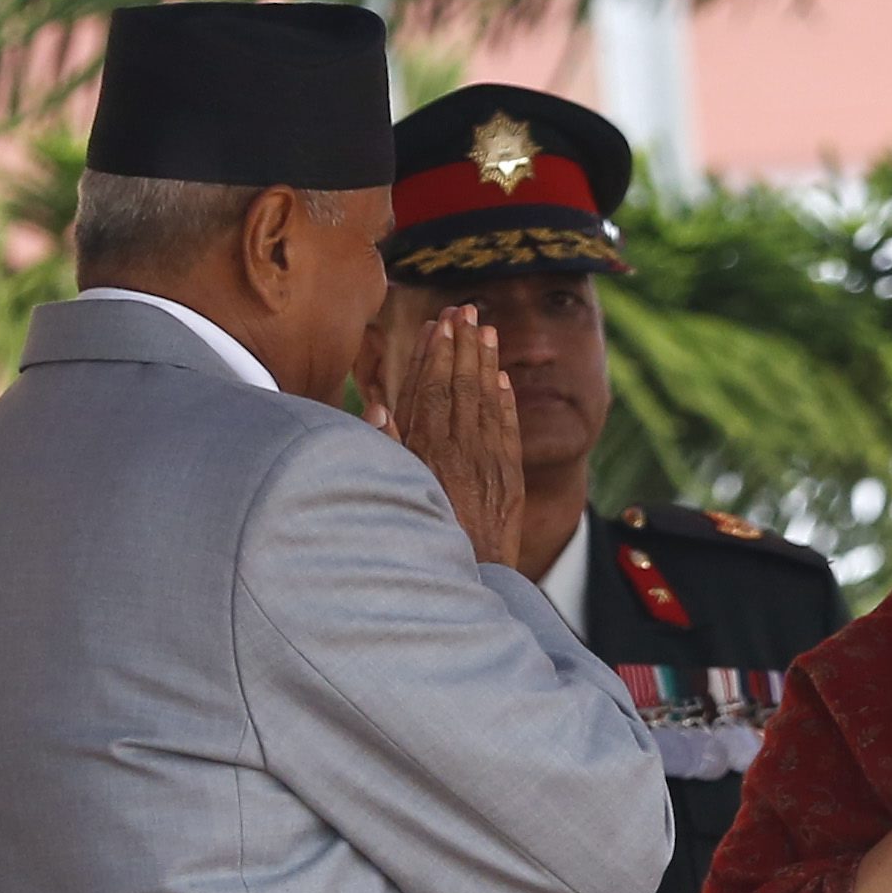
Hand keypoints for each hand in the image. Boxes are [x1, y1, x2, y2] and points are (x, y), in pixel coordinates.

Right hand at [370, 305, 522, 566]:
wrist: (467, 582)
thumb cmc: (420, 539)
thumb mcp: (394, 491)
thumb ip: (386, 448)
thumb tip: (380, 406)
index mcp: (428, 452)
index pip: (433, 389)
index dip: (437, 353)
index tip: (440, 323)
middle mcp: (462, 453)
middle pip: (462, 387)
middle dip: (463, 345)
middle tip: (466, 310)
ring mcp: (491, 466)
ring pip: (488, 403)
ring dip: (486, 363)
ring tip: (487, 329)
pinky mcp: (512, 483)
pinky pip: (510, 433)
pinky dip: (507, 403)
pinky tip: (504, 379)